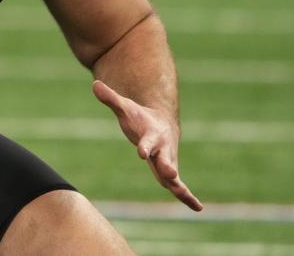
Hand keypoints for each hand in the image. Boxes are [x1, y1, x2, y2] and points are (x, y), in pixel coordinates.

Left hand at [92, 79, 202, 210]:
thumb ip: (111, 99)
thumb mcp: (124, 108)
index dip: (144, 146)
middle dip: (168, 167)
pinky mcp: (170, 173)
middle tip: (171, 174)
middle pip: (165, 160)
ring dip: (180, 188)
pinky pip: (180, 186)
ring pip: (174, 177)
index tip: (141, 152)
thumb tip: (94, 85)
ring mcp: (168, 162)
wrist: (161, 123)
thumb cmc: (139, 118)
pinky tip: (198, 208)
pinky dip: (188, 196)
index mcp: (152, 135)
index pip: (147, 142)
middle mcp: (163, 150)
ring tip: (191, 200)